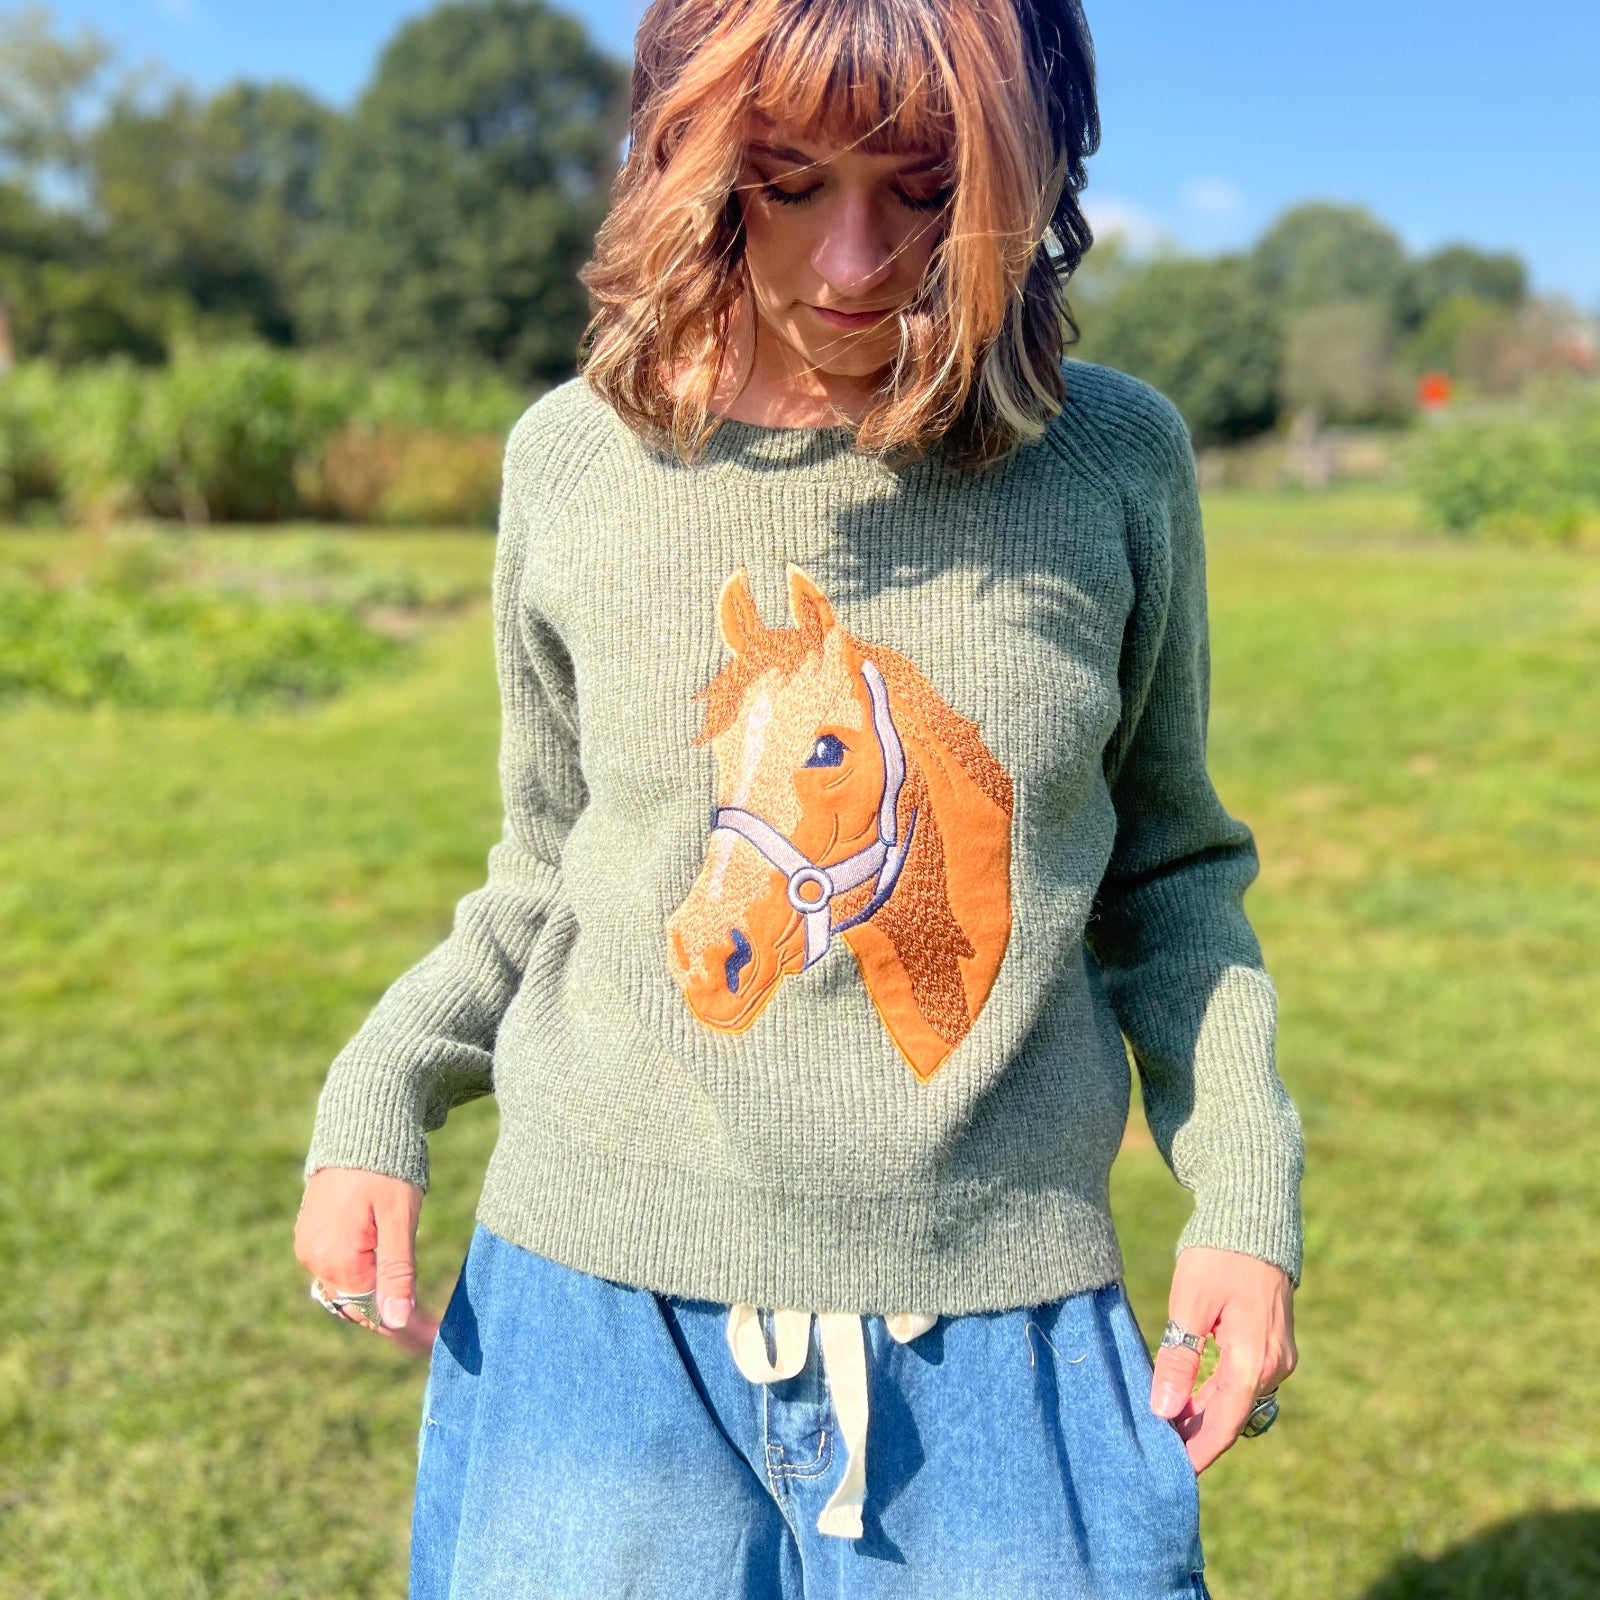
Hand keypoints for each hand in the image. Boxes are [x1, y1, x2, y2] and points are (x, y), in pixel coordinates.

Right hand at [295, 1167, 436, 1355]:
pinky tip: (386, 1263)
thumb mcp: (400, 1219)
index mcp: (336, 1260)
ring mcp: (309, 1245)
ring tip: (410, 1292)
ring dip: (376, 1288)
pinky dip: (363, 1269)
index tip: (432, 1342)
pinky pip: (339, 1264)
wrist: (361, 1122)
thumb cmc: (387, 1166)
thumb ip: (397, 1271)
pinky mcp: (312, 1231)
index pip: (370, 1311)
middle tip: (429, 1328)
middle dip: (389, 1310)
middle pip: (357, 1300)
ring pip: (348, 1283)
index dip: (403, 1327)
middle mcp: (314, 1259)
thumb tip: (395, 1322)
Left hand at [1149, 1246, 1296, 1473]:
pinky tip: (1185, 1401)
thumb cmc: (1218, 1256)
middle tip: (1155, 1454)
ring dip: (1203, 1416)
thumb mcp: (1190, 1305)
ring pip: (1236, 1401)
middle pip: (1231, 1417)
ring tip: (1162, 1430)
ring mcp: (1277, 1357)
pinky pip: (1242, 1382)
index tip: (1170, 1474)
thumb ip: (1179, 1360)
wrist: (1253, 1218)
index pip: (1223, 1424)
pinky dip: (1215, 1395)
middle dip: (1195, 1437)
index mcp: (1254, 1360)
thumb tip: (1164, 1410)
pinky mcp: (1271, 1345)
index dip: (1196, 1452)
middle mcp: (1274, 1366)